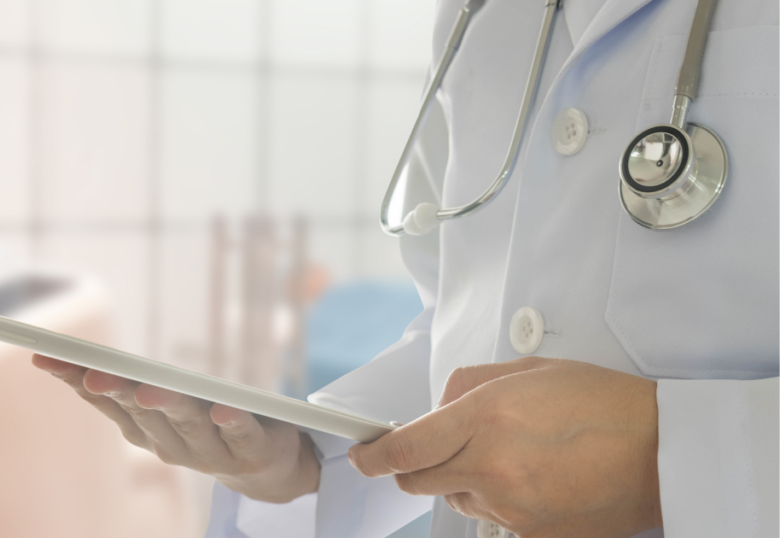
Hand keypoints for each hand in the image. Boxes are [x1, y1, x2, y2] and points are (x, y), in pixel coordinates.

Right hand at [32, 355, 319, 502]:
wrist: (265, 468)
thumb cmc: (205, 423)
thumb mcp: (162, 403)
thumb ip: (124, 384)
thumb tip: (67, 359)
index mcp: (146, 431)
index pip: (106, 401)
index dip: (76, 380)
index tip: (45, 357)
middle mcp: (173, 445)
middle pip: (143, 414)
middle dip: (118, 392)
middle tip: (94, 374)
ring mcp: (213, 452)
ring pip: (188, 423)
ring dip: (167, 405)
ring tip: (148, 388)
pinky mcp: (253, 450)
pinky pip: (241, 434)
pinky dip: (231, 422)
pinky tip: (223, 409)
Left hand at [348, 357, 660, 537]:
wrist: (664, 453)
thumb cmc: (604, 404)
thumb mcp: (529, 371)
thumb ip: (469, 385)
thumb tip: (436, 407)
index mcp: (487, 417)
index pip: (405, 448)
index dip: (374, 456)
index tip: (364, 455)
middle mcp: (492, 466)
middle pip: (419, 481)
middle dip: (415, 467)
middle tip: (436, 449)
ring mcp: (512, 507)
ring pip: (458, 499)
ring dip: (464, 480)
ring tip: (512, 456)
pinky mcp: (532, 535)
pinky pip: (494, 519)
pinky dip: (500, 500)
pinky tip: (535, 478)